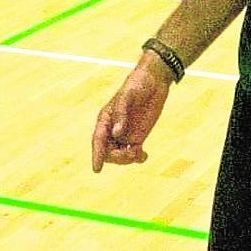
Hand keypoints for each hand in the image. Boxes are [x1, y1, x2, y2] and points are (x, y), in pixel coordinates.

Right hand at [91, 54, 171, 172]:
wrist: (153, 81)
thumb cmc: (137, 85)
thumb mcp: (127, 96)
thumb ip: (121, 114)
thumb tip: (116, 134)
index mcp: (105, 119)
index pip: (98, 140)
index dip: (97, 155)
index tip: (97, 169)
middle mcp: (113, 129)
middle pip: (108, 152)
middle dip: (117, 157)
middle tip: (131, 153)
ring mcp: (125, 134)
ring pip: (120, 155)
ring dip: (127, 159)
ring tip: (138, 153)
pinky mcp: (138, 136)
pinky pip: (133, 153)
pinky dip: (137, 158)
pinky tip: (144, 155)